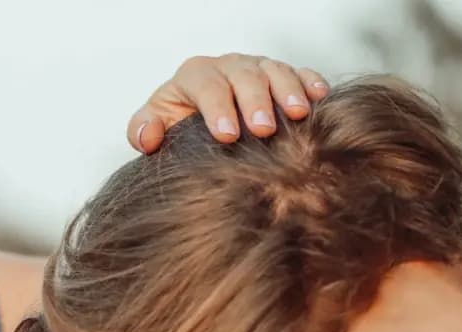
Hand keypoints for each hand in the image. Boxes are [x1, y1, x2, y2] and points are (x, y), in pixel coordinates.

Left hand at [128, 53, 329, 152]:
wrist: (202, 125)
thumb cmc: (179, 126)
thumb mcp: (156, 126)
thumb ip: (142, 130)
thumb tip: (148, 135)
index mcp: (196, 76)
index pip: (206, 85)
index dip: (217, 108)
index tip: (226, 135)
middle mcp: (229, 67)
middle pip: (244, 75)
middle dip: (254, 101)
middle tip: (263, 129)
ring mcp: (258, 69)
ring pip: (275, 71)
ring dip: (287, 91)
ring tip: (297, 114)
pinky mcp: (282, 76)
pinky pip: (299, 73)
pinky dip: (310, 82)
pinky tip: (319, 97)